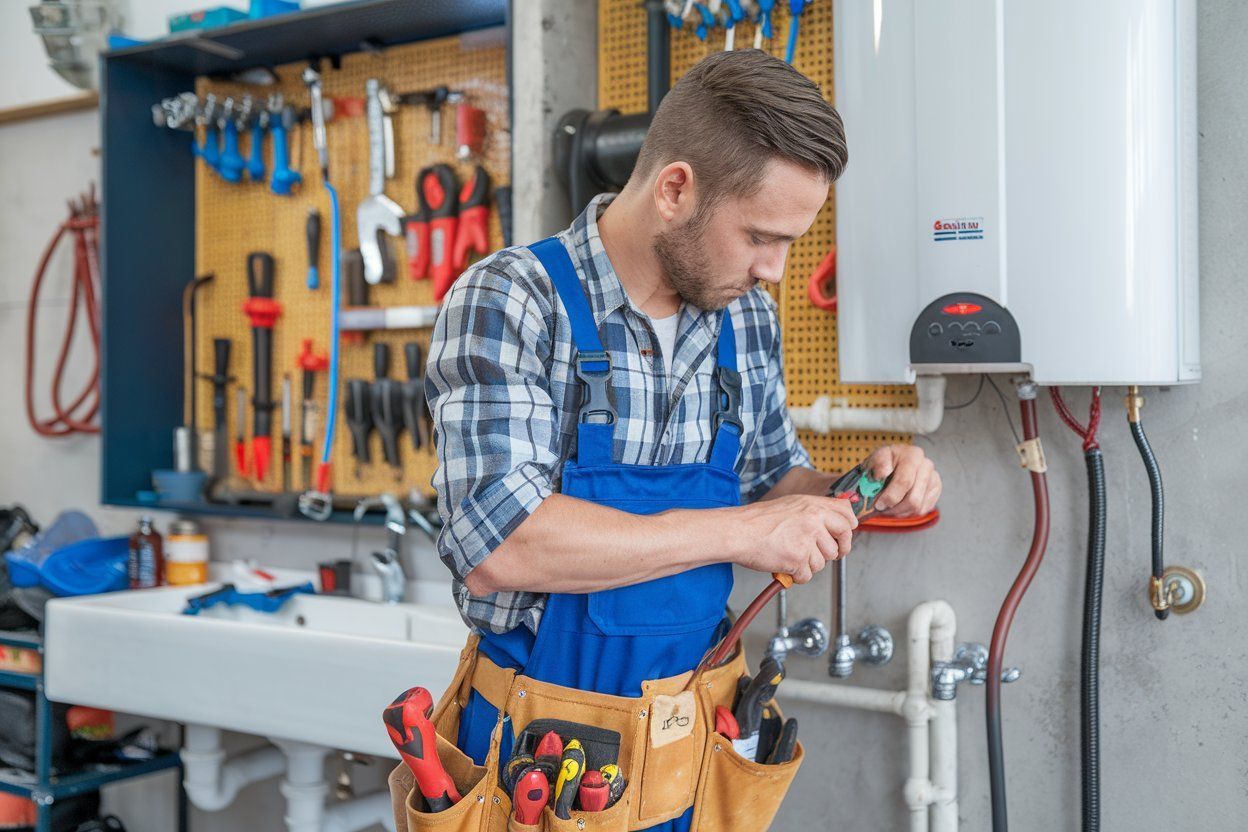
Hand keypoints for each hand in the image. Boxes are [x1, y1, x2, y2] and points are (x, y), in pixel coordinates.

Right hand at [730, 495, 858, 583]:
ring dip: (809, 564)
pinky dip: (796, 575)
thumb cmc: (758, 520)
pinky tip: (784, 564)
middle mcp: (814, 520)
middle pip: (841, 542)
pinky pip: (807, 575)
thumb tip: (834, 518)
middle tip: (826, 555)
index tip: (844, 535)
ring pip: (823, 562)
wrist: (739, 531)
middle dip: (835, 552)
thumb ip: (813, 511)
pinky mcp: (798, 558)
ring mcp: (807, 540)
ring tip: (790, 555)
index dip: (849, 528)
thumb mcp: (791, 505)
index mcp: (813, 505)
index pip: (847, 515)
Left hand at [867, 444, 940, 516]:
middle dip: (894, 508)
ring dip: (899, 512)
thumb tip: (883, 473)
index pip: (904, 482)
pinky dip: (907, 512)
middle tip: (882, 508)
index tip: (878, 504)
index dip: (890, 497)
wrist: (891, 466)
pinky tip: (898, 505)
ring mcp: (933, 479)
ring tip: (888, 507)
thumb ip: (877, 464)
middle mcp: (927, 465)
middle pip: (913, 499)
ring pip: (917, 507)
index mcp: (913, 455)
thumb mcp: (875, 459)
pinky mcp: (935, 491)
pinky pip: (922, 510)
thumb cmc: (883, 464)